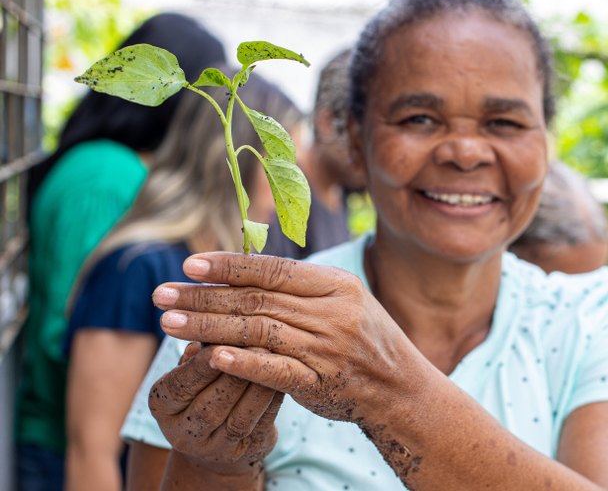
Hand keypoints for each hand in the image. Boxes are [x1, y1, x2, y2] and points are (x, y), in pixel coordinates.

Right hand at [148, 342, 282, 475]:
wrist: (216, 440)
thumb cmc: (202, 388)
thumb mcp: (191, 369)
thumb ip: (198, 352)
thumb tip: (204, 332)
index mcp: (162, 405)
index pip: (179, 386)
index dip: (199, 367)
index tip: (218, 345)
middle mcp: (184, 433)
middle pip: (210, 406)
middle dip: (234, 374)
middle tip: (256, 343)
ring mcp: (216, 448)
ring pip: (239, 418)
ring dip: (258, 385)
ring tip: (272, 356)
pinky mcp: (247, 451)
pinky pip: (263, 422)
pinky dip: (273, 398)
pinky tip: (284, 374)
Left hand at [152, 252, 423, 423]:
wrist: (400, 387)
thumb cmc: (365, 338)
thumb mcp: (344, 299)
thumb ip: (300, 286)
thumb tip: (245, 269)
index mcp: (337, 285)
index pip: (274, 270)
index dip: (230, 267)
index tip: (190, 265)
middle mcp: (332, 313)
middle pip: (257, 300)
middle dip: (204, 297)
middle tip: (162, 296)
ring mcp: (327, 349)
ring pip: (258, 332)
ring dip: (209, 328)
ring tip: (170, 325)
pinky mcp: (320, 383)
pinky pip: (276, 371)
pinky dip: (243, 363)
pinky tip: (211, 357)